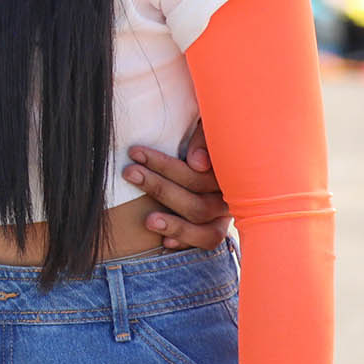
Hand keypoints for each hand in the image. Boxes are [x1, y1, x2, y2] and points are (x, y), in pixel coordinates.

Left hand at [124, 124, 231, 249]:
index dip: (165, 166)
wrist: (221, 143)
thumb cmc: (208, 127)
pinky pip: (209, 242)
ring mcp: (227, 213)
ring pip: (207, 229)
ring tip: (148, 221)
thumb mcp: (206, 119)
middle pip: (199, 204)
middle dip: (159, 187)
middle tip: (129, 172)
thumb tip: (197, 163)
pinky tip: (164, 244)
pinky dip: (187, 242)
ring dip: (175, 225)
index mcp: (232, 169)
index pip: (198, 175)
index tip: (135, 153)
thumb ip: (204, 136)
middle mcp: (233, 195)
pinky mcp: (218, 226)